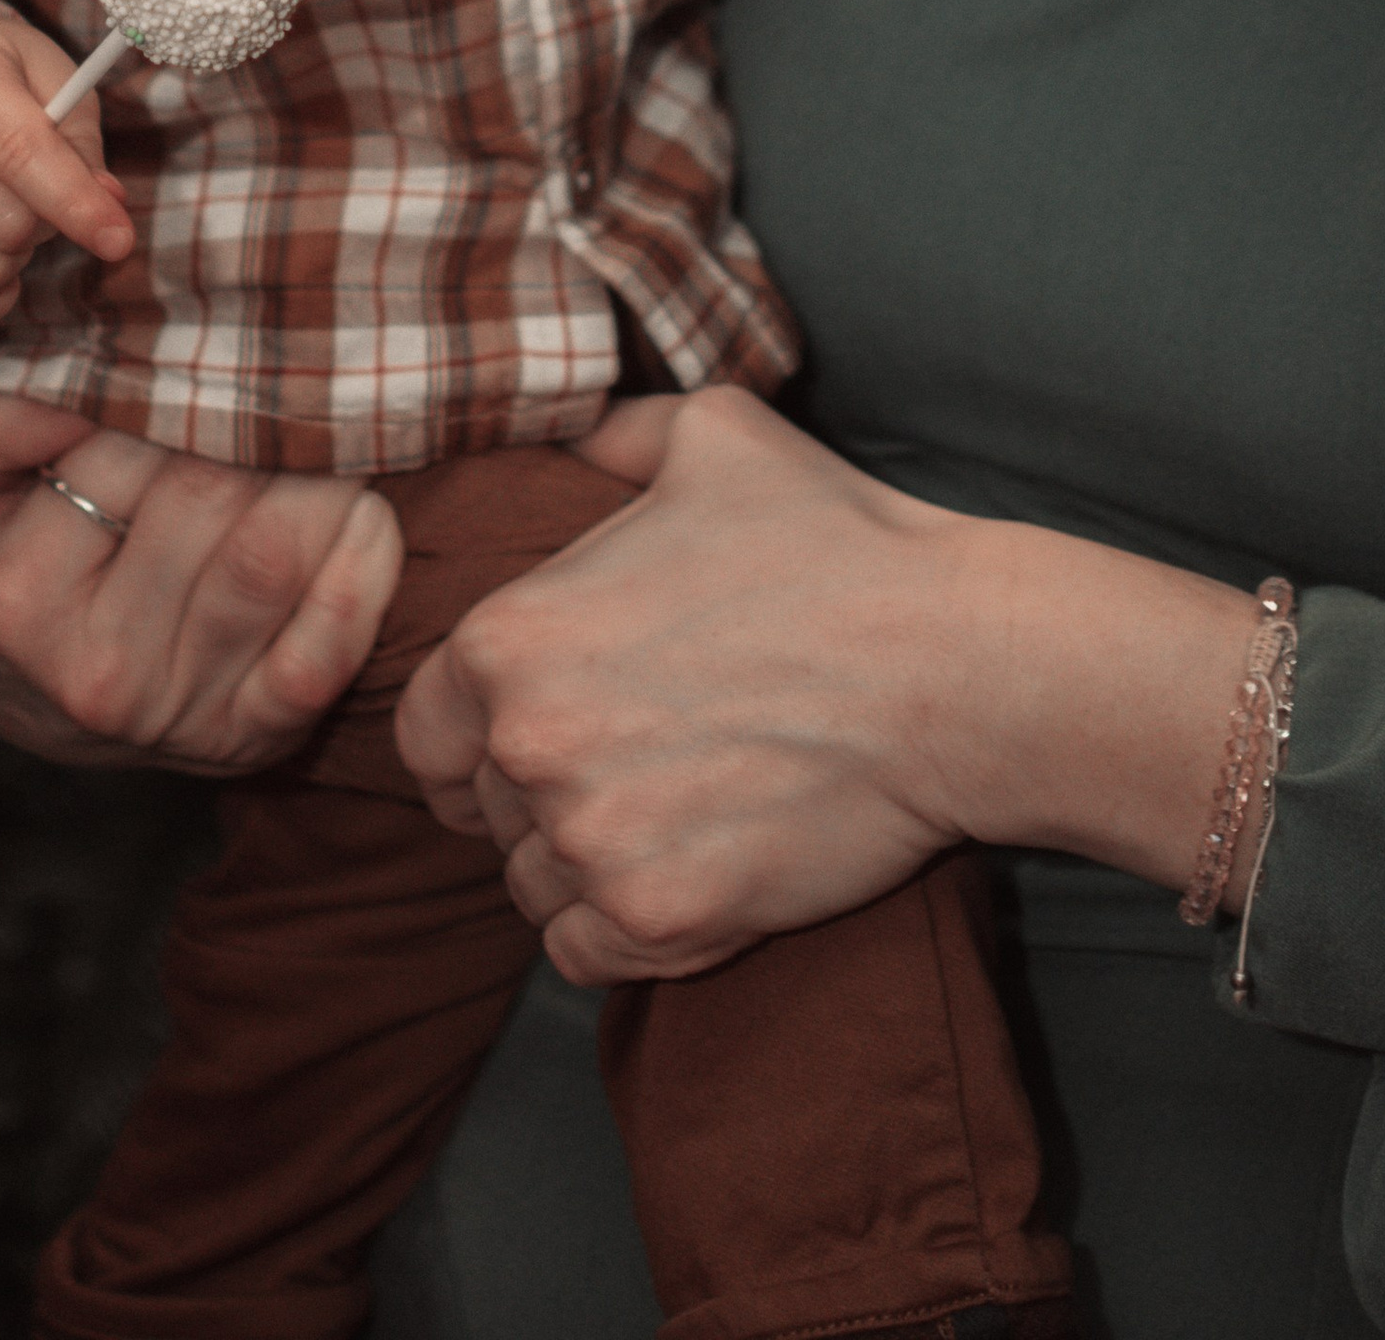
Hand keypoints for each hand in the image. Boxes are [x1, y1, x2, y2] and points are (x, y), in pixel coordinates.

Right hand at [0, 10, 132, 330]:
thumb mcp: (48, 76)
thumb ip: (82, 139)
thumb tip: (107, 207)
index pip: (19, 153)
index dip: (75, 203)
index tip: (119, 240)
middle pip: (5, 222)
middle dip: (46, 222)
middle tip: (38, 192)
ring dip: (15, 260)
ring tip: (6, 217)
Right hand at [0, 389, 403, 775]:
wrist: (31, 701)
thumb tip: (73, 358)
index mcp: (14, 597)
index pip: (115, 455)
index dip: (168, 382)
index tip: (201, 334)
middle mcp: (96, 670)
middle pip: (208, 499)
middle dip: (253, 416)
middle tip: (283, 361)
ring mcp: (180, 714)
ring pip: (276, 560)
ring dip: (318, 477)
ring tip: (326, 422)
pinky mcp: (253, 736)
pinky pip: (328, 649)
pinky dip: (362, 569)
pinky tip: (363, 511)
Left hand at [395, 387, 1261, 987]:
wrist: (957, 668)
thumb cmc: (836, 542)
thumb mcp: (709, 434)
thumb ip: (614, 433)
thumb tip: (574, 428)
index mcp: (508, 636)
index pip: (428, 726)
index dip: (472, 734)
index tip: (532, 731)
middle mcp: (529, 745)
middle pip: (484, 809)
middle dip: (537, 794)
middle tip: (626, 766)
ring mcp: (594, 842)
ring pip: (533, 886)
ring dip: (580, 865)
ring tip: (665, 816)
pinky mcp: (665, 920)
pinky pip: (584, 956)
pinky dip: (618, 931)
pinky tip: (677, 879)